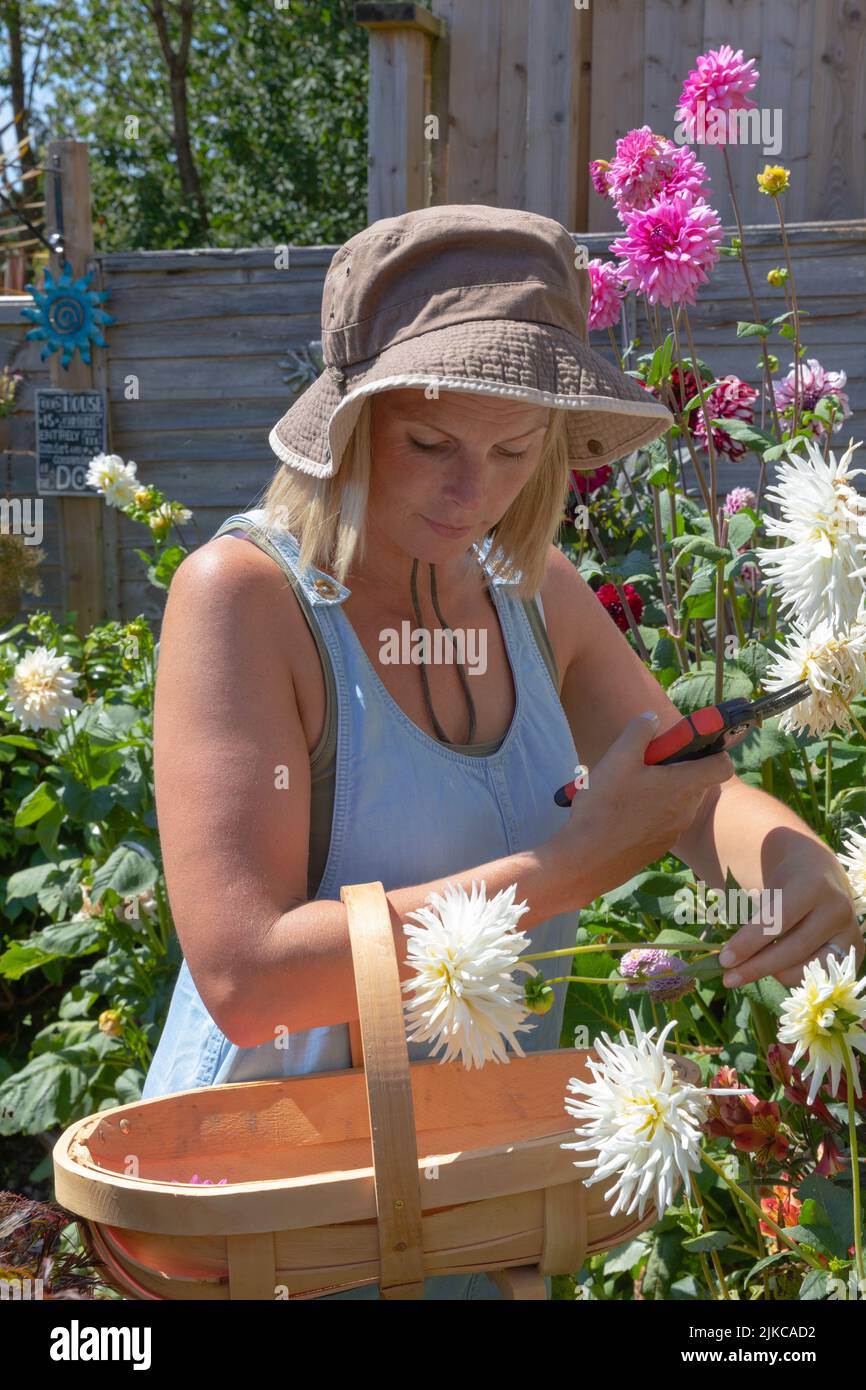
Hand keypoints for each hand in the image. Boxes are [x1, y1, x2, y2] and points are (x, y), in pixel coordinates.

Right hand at [551, 710, 734, 904]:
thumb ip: (639, 732)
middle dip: (672, 768)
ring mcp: (673, 831)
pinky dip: (647, 812)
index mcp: (684, 785)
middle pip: (693, 780)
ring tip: (622, 789)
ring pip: (674, 801)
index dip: (712, 750)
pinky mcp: (657, 847)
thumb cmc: (605, 806)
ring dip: (656, 790)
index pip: (722, 765)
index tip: (688, 744)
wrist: (586, 859)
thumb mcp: (618, 758)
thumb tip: (652, 719)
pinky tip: (617, 813)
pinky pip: (660, 821)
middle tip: (640, 764)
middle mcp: (686, 810)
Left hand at [718, 842, 865, 988]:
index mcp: (811, 882)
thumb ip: (730, 883)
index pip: (776, 922)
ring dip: (773, 974)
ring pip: (807, 968)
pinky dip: (793, 976)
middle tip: (726, 975)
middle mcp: (837, 907)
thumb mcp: (757, 868)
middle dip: (755, 966)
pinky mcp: (854, 949)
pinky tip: (772, 971)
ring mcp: (849, 930)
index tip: (722, 959)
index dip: (748, 944)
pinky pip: (820, 975)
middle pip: (791, 951)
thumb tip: (696, 906)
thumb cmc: (774, 870)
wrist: (814, 866)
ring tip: (745, 972)